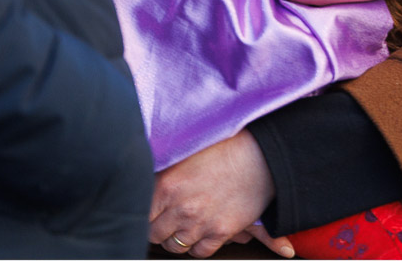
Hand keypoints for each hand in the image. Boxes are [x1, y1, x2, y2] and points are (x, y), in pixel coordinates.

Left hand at [148, 131, 293, 257]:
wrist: (260, 156)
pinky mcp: (220, 232)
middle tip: (165, 222)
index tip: (149, 214)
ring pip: (175, 246)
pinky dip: (197, 246)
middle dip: (158, 229)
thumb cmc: (224, 149)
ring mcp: (200, 223)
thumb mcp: (185, 155)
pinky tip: (200, 234)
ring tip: (182, 227)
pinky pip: (200, 252)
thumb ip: (164, 174)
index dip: (144, 215)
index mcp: (166, 185)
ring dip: (176, 239)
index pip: (141, 214)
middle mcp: (180, 208)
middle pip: (155, 234)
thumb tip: (145, 183)